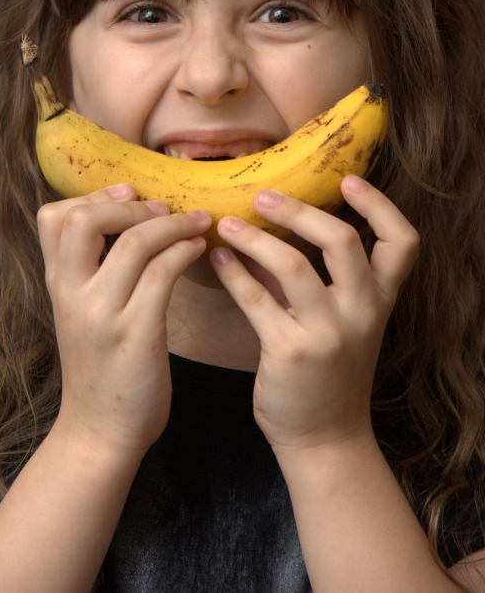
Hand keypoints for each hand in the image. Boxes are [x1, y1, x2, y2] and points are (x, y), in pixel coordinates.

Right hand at [37, 184, 210, 455]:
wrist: (99, 433)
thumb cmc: (99, 369)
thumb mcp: (77, 314)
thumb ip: (87, 274)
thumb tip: (121, 225)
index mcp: (57, 286)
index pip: (52, 217)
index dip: (91, 195)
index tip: (127, 193)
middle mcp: (72, 295)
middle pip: (83, 219)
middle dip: (127, 202)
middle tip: (161, 206)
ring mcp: (103, 315)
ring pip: (134, 242)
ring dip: (172, 223)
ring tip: (196, 222)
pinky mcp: (136, 334)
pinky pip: (163, 274)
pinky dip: (185, 251)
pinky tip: (199, 250)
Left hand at [209, 176, 419, 454]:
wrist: (325, 438)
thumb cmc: (329, 372)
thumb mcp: (345, 323)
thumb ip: (322, 278)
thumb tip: (277, 224)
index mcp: (380, 301)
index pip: (402, 244)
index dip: (380, 206)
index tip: (350, 180)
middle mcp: (361, 313)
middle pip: (341, 241)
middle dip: (299, 211)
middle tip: (264, 196)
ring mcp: (328, 333)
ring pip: (292, 265)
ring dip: (254, 237)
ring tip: (226, 223)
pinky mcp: (290, 352)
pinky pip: (255, 299)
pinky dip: (232, 272)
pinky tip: (216, 258)